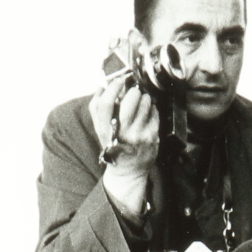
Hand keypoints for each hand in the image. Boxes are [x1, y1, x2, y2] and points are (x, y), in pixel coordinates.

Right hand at [87, 71, 158, 226]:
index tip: (119, 80)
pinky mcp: (153, 137)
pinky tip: (147, 114)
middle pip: (131, 99)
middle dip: (134, 91)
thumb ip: (97, 108)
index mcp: (106, 130)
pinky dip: (152, 108)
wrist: (127, 171)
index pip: (106, 103)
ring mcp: (139, 135)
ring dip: (144, 98)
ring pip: (146, 103)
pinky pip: (155, 112)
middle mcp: (122, 133)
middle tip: (134, 92)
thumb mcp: (100, 129)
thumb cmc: (113, 146)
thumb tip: (102, 86)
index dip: (113, 87)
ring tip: (141, 103)